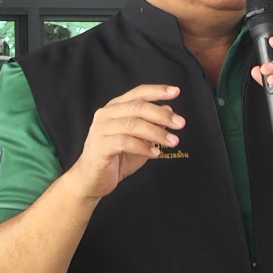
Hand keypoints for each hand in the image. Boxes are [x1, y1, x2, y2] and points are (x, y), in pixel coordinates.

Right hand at [69, 84, 184, 199]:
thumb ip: (152, 125)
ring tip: (173, 142)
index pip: (138, 93)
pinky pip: (125, 142)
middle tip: (180, 124)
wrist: (92, 181)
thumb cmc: (116, 159)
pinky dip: (143, 146)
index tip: (176, 92)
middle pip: (137, 107)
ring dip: (157, 132)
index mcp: (115, 108)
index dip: (157, 91)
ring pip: (133, 124)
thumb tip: (169, 110)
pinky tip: (155, 153)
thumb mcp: (140, 140)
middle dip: (162, 115)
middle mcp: (106, 115)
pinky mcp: (100, 146)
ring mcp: (101, 130)